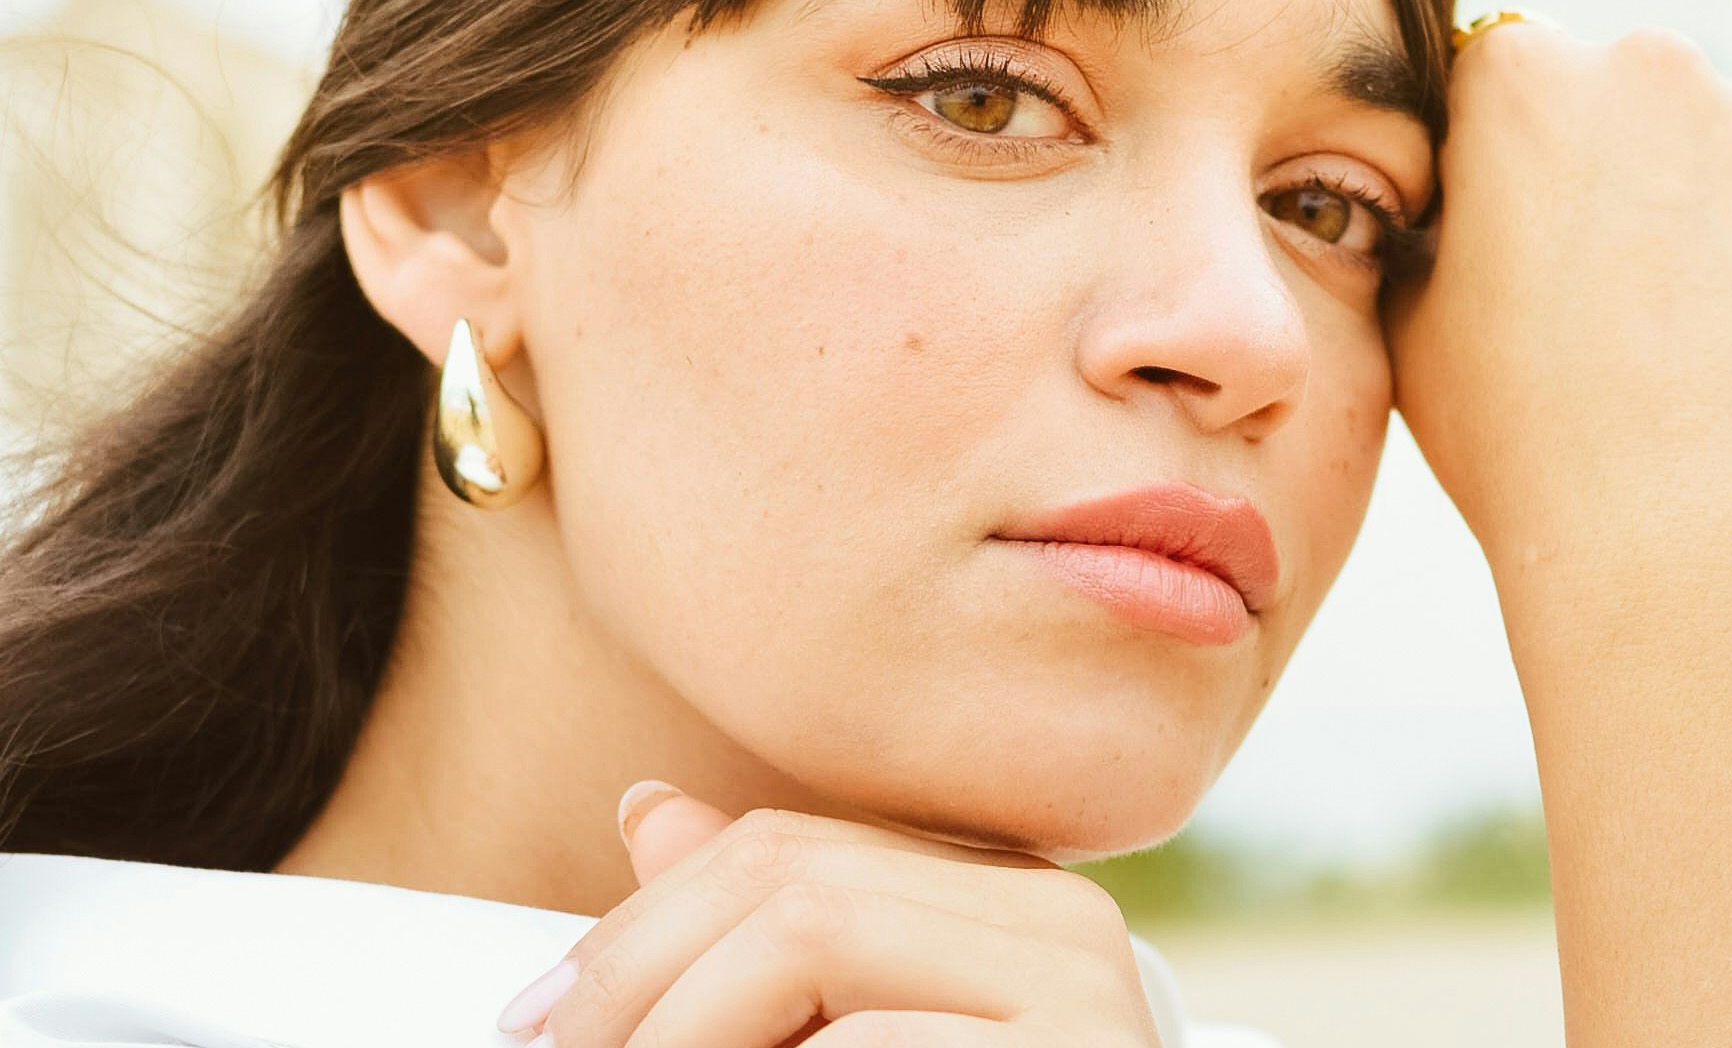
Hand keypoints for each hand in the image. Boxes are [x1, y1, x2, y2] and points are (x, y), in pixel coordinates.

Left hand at [504, 783, 1164, 1047]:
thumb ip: (767, 943)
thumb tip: (650, 812)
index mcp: (1002, 904)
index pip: (786, 851)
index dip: (641, 926)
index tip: (545, 1017)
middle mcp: (1054, 919)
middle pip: (785, 878)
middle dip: (636, 975)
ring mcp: (1080, 987)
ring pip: (809, 930)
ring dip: (679, 1030)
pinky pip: (869, 1042)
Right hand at [1387, 23, 1731, 575]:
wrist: (1671, 536)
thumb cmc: (1515, 437)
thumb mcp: (1410, 318)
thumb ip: (1434, 227)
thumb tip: (1454, 215)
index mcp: (1518, 79)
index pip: (1503, 80)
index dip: (1502, 161)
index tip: (1511, 236)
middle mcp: (1651, 66)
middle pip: (1627, 99)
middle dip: (1614, 173)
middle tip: (1597, 300)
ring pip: (1729, 154)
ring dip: (1706, 220)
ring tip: (1678, 346)